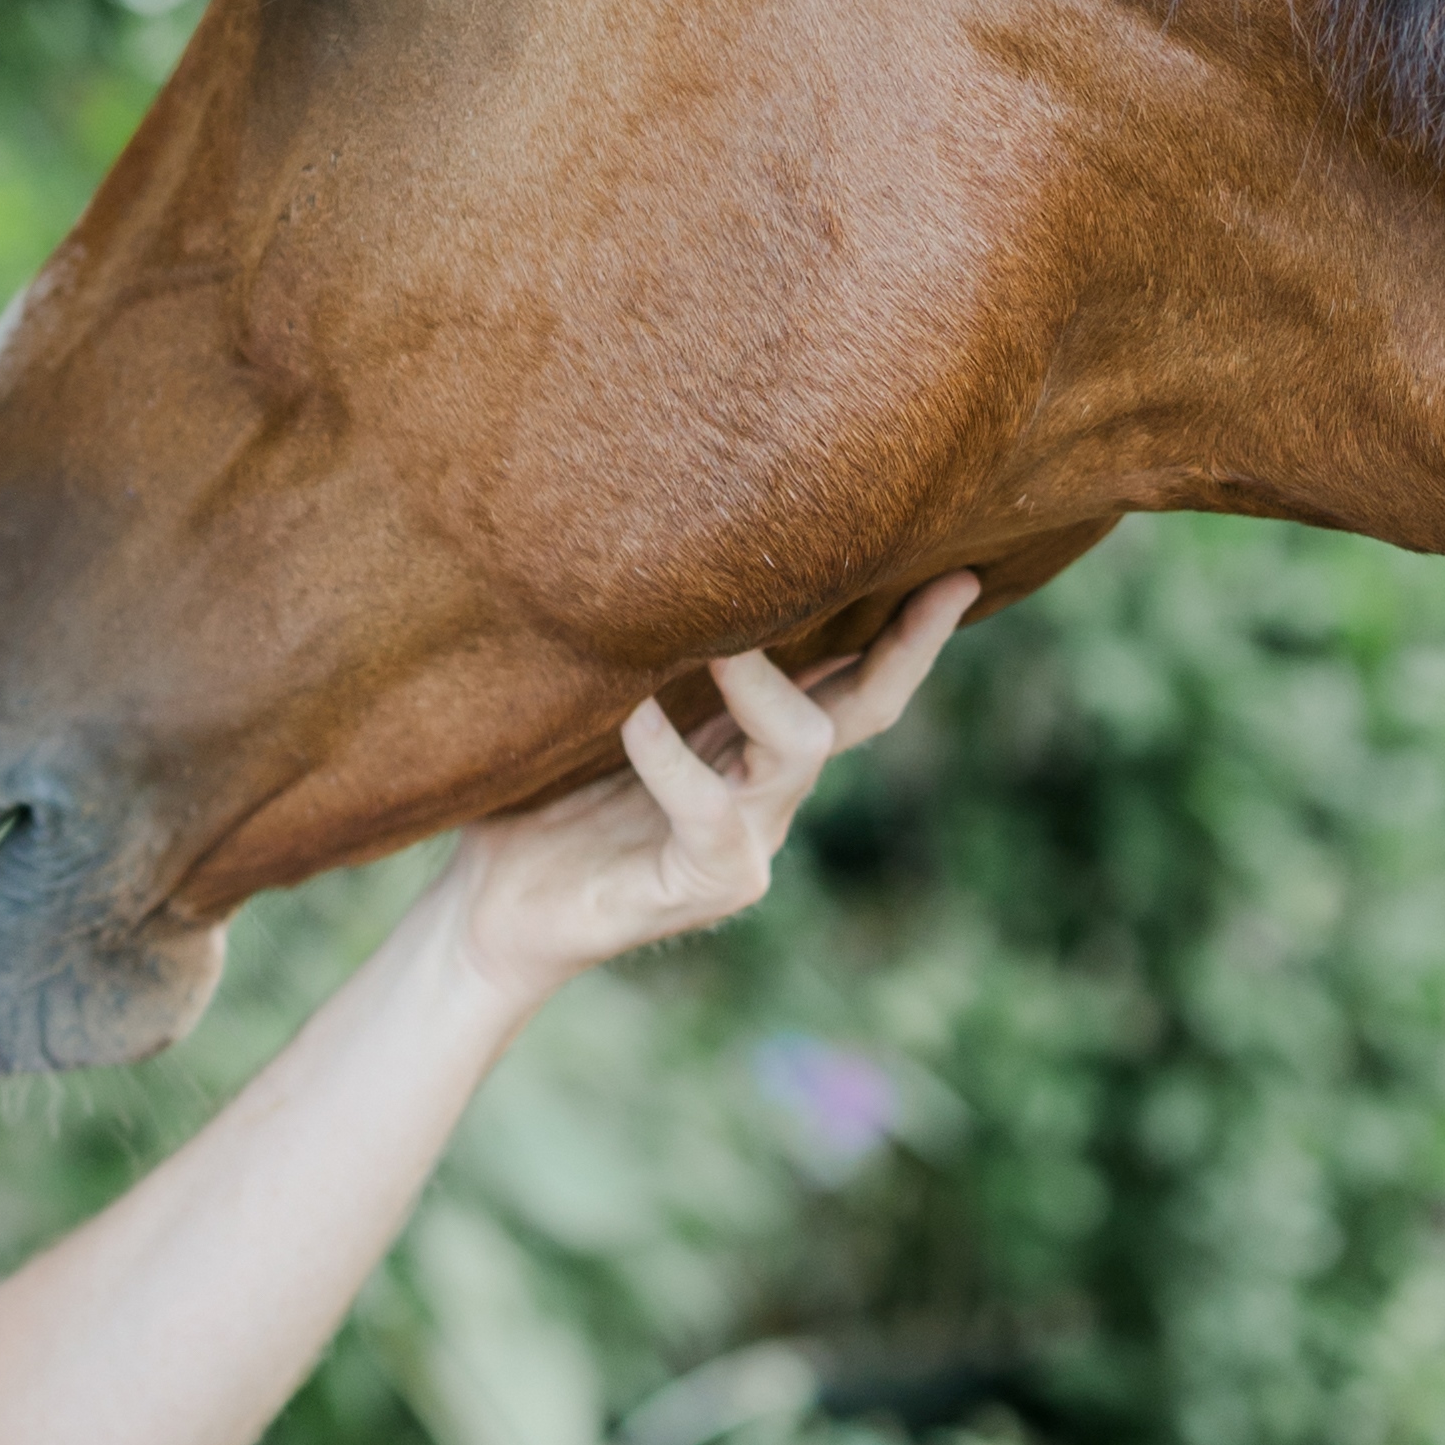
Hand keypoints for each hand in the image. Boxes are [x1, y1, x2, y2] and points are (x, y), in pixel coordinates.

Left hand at [434, 572, 978, 1013]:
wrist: (489, 907)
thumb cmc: (534, 796)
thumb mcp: (590, 710)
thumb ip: (625, 652)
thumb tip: (624, 537)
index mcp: (747, 738)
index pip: (845, 673)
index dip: (903, 625)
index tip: (955, 562)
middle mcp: (764, 785)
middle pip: (865, 708)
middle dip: (909, 643)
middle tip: (946, 580)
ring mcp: (747, 839)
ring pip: (799, 748)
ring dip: (764, 685)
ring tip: (720, 637)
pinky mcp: (707, 884)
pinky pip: (710, 809)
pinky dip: (671, 757)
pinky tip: (633, 715)